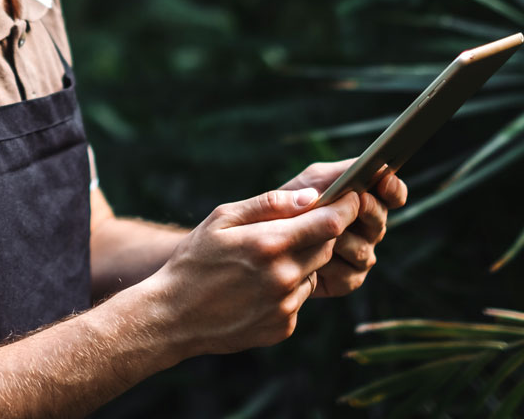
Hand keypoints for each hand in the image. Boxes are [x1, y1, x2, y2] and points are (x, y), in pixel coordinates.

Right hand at [145, 186, 362, 356]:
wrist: (173, 316)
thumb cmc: (194, 260)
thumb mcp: (222, 219)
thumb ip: (269, 204)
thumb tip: (311, 196)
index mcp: (270, 244)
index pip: (330, 223)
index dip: (347, 207)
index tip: (351, 197)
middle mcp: (284, 277)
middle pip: (327, 247)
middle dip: (321, 233)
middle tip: (297, 227)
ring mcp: (285, 305)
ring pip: (313, 273)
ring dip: (301, 263)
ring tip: (264, 262)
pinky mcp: (283, 326)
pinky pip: (299, 299)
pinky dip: (287, 289)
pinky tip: (257, 288)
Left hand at [279, 161, 407, 297]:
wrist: (262, 240)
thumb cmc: (290, 203)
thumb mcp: (310, 181)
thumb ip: (335, 175)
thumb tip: (355, 176)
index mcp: (364, 199)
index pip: (392, 194)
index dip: (393, 189)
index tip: (384, 181)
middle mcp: (368, 228)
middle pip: (381, 221)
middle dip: (370, 211)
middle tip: (360, 201)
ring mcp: (360, 254)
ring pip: (364, 250)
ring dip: (343, 240)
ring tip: (322, 233)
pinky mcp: (346, 280)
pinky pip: (348, 275)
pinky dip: (329, 266)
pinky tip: (313, 260)